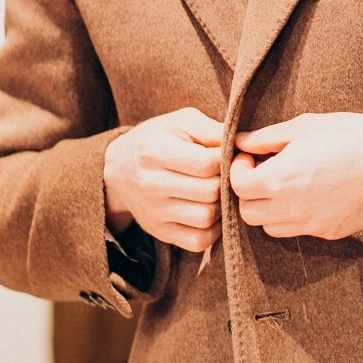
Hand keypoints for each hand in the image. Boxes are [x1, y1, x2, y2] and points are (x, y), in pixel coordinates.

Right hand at [103, 107, 223, 251]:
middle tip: (229, 174)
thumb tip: (242, 144)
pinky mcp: (160, 231)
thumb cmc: (158, 139)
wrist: (119, 169)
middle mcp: (152, 185)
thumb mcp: (181, 122)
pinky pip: (199, 240)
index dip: (228, 159)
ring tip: (220, 191)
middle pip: (209, 191)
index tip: (232, 155)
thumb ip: (212, 129)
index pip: (206, 163)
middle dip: (227, 181)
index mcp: (155, 152)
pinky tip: (213, 210)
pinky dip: (213, 229)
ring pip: (207, 217)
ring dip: (222, 205)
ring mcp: (155, 212)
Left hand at [229, 112, 362, 239]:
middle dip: (249, 192)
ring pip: (270, 227)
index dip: (238, 170)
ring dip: (269, 208)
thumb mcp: (302, 127)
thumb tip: (239, 141)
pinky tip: (310, 194)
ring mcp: (310, 224)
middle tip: (264, 172)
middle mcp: (290, 208)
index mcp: (279, 179)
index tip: (251, 157)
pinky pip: (298, 230)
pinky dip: (294, 217)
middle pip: (248, 212)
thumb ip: (265, 137)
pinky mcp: (328, 231)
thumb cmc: (345, 136)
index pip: (237, 186)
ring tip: (285, 185)